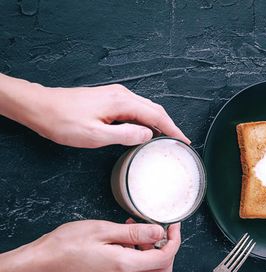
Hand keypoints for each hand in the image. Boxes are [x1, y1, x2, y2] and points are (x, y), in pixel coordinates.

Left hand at [0, 74, 189, 147]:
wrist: (40, 107)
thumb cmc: (63, 121)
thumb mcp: (95, 135)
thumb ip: (125, 135)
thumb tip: (148, 135)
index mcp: (122, 103)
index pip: (157, 115)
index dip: (173, 129)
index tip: (184, 141)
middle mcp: (121, 95)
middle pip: (154, 109)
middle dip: (170, 125)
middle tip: (180, 142)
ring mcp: (115, 96)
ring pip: (145, 108)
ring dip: (159, 122)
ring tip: (167, 137)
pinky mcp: (108, 100)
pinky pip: (135, 109)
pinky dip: (146, 119)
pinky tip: (146, 129)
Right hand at [0, 220, 180, 271]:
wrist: (44, 261)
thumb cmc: (68, 244)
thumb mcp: (104, 230)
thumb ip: (135, 232)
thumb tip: (159, 231)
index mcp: (126, 264)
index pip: (165, 257)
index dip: (174, 240)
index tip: (173, 225)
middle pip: (163, 267)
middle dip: (168, 247)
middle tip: (162, 228)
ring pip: (150, 266)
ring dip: (152, 246)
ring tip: (137, 226)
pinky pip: (136, 264)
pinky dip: (139, 249)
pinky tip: (126, 232)